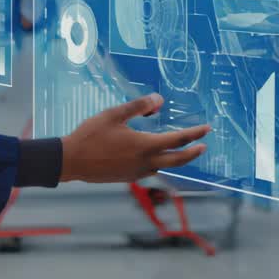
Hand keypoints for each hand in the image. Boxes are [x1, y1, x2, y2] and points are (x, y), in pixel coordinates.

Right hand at [60, 93, 209, 182]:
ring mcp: (137, 173)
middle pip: (178, 160)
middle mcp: (145, 162)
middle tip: (203, 146)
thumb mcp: (114, 114)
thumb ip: (138, 106)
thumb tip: (159, 100)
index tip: (206, 129)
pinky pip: (150, 170)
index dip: (194, 134)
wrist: (71, 161)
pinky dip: (158, 163)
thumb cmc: (91, 135)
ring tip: (180, 150)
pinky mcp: (128, 178)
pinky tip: (153, 157)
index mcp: (144, 146)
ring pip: (164, 167)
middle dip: (193, 152)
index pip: (178, 140)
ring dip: (176, 159)